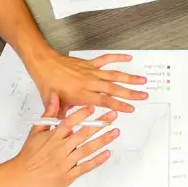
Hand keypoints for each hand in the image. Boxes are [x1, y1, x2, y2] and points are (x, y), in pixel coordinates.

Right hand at [3, 100, 119, 186]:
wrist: (21, 176)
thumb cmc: (29, 154)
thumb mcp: (36, 131)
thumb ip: (48, 114)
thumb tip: (54, 97)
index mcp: (53, 137)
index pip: (69, 122)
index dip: (82, 114)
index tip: (93, 106)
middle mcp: (60, 149)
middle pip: (83, 134)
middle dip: (100, 124)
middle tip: (112, 116)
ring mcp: (66, 162)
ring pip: (87, 149)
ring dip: (103, 140)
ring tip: (115, 132)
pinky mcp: (69, 175)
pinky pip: (85, 166)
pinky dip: (97, 160)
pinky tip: (107, 153)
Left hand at [27, 51, 147, 112]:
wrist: (43, 65)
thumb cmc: (48, 84)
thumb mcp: (55, 106)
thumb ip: (66, 117)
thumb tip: (71, 129)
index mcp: (82, 94)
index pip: (105, 101)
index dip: (119, 106)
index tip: (130, 109)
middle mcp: (89, 82)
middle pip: (114, 88)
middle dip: (131, 93)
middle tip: (144, 96)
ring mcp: (91, 72)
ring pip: (114, 75)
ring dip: (129, 78)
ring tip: (142, 80)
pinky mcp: (89, 64)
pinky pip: (106, 59)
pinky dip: (117, 57)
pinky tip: (128, 58)